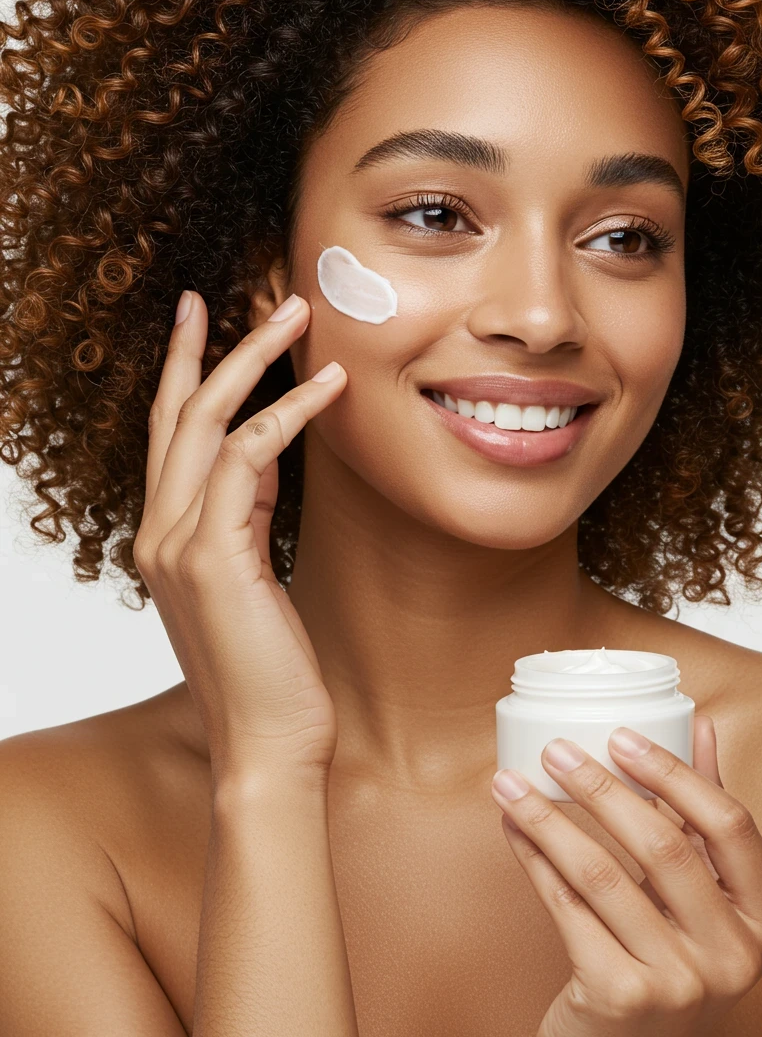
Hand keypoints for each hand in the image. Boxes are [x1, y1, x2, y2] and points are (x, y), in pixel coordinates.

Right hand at [133, 289, 346, 781]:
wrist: (267, 744)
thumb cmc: (270, 669)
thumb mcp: (255, 577)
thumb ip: (248, 516)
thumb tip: (272, 453)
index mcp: (166, 537)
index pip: (170, 435)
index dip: (188, 372)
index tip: (206, 320)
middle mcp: (159, 533)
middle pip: (176, 413)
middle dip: (211, 345)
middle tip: (253, 292)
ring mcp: (177, 544)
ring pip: (205, 422)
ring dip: (254, 360)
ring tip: (300, 316)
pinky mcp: (213, 557)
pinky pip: (246, 460)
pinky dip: (287, 415)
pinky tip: (328, 388)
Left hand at [490, 716, 761, 1036]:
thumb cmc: (668, 967)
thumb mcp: (702, 901)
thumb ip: (703, 818)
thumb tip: (701, 725)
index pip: (731, 824)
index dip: (676, 773)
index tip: (621, 737)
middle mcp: (734, 957)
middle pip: (663, 845)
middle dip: (600, 788)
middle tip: (556, 751)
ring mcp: (680, 983)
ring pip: (603, 874)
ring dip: (549, 819)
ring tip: (511, 784)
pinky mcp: (621, 997)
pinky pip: (568, 909)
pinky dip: (535, 862)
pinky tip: (513, 829)